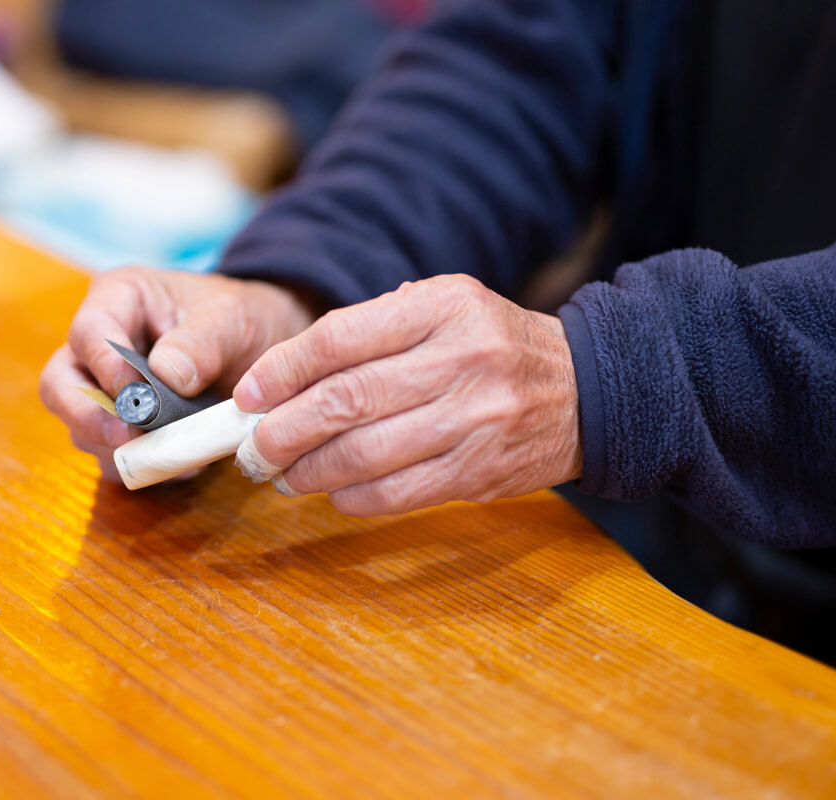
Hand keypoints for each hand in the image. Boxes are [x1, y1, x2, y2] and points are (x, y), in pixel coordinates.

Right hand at [40, 266, 317, 481]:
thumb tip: (166, 376)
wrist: (259, 347)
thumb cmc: (238, 318)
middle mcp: (98, 346)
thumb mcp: (232, 318)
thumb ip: (201, 341)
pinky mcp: (120, 427)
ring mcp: (103, 390)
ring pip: (82, 427)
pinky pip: (112, 456)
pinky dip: (139, 467)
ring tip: (170, 454)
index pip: (89, 331)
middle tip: (123, 439)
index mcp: (118, 300)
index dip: (104, 365)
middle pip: (61, 384)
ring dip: (118, 448)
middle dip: (87, 417)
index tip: (134, 394)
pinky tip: (180, 466)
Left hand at [232, 274, 582, 514]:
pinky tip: (333, 493)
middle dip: (283, 431)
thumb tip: (283, 379)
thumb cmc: (493, 346)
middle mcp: (460, 359)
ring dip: (310, 470)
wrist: (588, 389)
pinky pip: (399, 492)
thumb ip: (373, 330)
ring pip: (366, 454)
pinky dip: (353, 498)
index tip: (247, 396)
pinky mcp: (481, 470)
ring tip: (283, 474)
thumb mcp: (444, 309)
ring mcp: (475, 419)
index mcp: (443, 306)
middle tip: (252, 449)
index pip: (339, 338)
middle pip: (345, 401)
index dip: (282, 370)